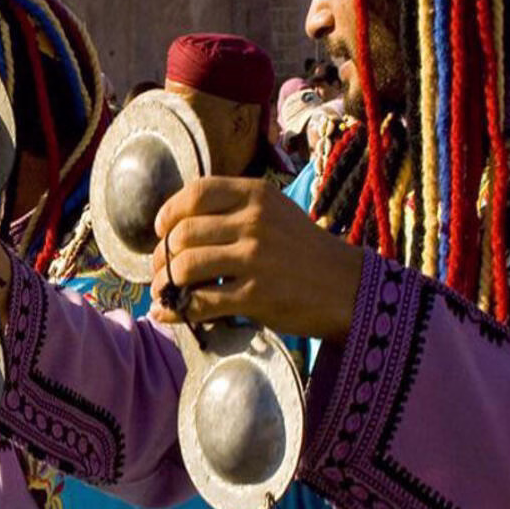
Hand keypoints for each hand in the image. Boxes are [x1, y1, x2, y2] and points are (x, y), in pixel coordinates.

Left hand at [150, 177, 364, 342]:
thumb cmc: (303, 250)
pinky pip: (200, 302)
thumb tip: (174, 227)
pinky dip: (175, 310)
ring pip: (185, 266)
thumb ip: (232, 209)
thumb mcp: (274, 212)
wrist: (348, 287)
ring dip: (165, 283)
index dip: (169, 213)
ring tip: (164, 291)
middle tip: (161, 269)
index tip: (161, 231)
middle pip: (183, 234)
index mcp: (256, 195)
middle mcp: (255, 222)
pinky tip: (167, 314)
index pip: (195, 194)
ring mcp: (256, 258)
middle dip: (162, 255)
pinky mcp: (256, 295)